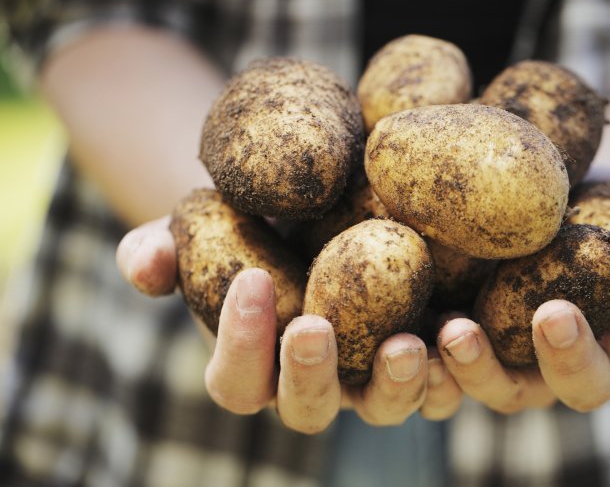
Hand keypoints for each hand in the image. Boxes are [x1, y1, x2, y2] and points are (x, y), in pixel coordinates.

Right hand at [117, 221, 430, 433]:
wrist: (312, 209)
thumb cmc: (248, 224)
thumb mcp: (201, 227)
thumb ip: (162, 249)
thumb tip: (141, 264)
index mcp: (255, 365)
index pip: (235, 379)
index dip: (237, 342)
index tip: (249, 279)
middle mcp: (313, 383)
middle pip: (308, 409)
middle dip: (309, 375)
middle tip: (313, 327)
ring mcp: (369, 377)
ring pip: (382, 409)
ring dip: (394, 386)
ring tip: (407, 344)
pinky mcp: (419, 356)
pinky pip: (439, 385)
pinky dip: (451, 370)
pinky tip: (458, 331)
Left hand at [429, 161, 609, 413]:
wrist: (545, 197)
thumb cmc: (603, 196)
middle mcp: (581, 359)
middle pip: (585, 383)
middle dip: (570, 353)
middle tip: (554, 312)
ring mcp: (521, 362)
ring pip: (508, 390)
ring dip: (482, 370)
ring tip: (457, 330)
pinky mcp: (470, 350)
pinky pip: (450, 374)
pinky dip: (432, 364)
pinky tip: (409, 334)